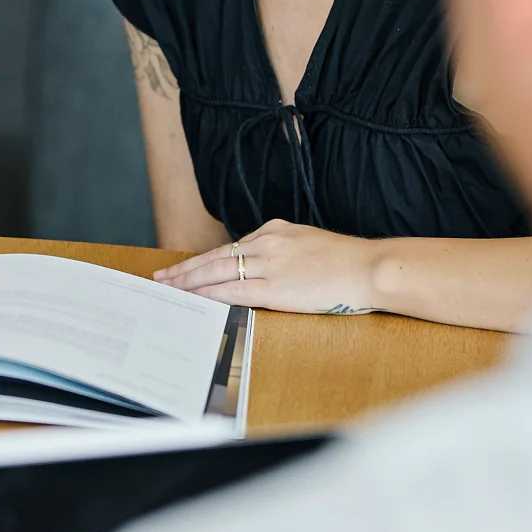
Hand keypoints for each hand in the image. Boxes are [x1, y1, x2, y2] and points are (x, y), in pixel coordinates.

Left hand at [153, 218, 380, 314]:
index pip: (230, 247)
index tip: (186, 267)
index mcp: (275, 231)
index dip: (204, 260)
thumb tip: (263, 266)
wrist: (369, 268)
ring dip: (190, 282)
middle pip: (215, 256)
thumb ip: (283, 252)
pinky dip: (210, 295)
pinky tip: (195, 300)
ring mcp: (270, 264)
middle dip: (186, 268)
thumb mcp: (308, 244)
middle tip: (162, 277)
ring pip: (218, 272)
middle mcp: (267, 243)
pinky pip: (234, 291)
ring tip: (169, 289)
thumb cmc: (346, 262)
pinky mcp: (276, 288)